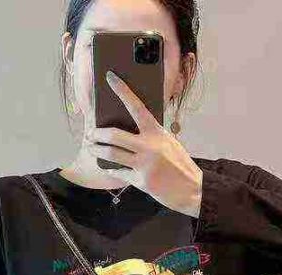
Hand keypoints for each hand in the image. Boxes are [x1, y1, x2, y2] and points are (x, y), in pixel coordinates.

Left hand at [85, 70, 202, 217]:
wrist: (192, 189)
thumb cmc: (179, 164)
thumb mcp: (168, 143)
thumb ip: (151, 135)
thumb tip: (128, 129)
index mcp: (157, 132)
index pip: (136, 106)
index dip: (122, 90)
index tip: (109, 78)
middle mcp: (150, 146)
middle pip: (114, 135)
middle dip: (97, 134)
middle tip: (89, 134)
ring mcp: (144, 165)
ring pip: (111, 154)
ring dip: (96, 150)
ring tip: (90, 148)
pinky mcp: (141, 181)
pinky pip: (119, 172)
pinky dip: (110, 168)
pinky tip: (104, 166)